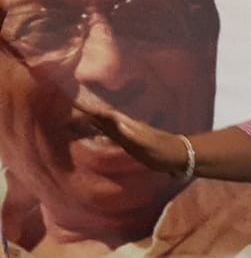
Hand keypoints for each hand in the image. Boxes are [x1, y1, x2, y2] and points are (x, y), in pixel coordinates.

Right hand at [73, 92, 189, 173]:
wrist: (180, 155)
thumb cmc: (161, 152)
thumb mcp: (142, 144)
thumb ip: (125, 133)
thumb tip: (108, 118)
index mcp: (123, 124)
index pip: (99, 113)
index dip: (84, 108)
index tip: (68, 101)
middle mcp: (123, 124)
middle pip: (98, 115)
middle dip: (81, 110)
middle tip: (62, 106)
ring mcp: (127, 131)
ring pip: (102, 121)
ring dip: (88, 116)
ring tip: (72, 113)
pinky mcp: (130, 138)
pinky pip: (109, 130)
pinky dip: (98, 126)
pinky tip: (94, 127)